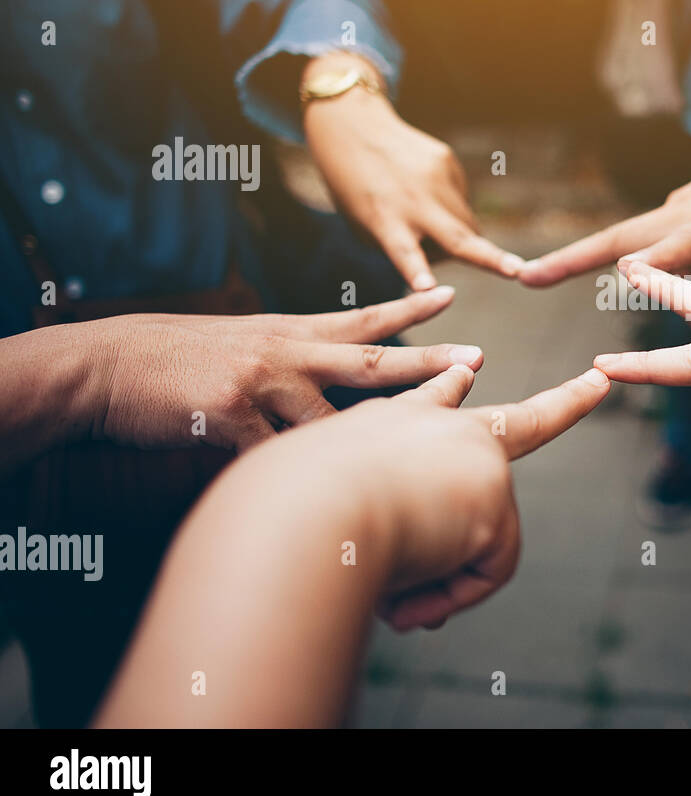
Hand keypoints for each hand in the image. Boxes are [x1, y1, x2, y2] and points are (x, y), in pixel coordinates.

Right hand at [93, 287, 482, 450]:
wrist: (106, 365)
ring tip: (402, 464)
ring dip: (361, 448)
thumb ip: (292, 355)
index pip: (362, 318)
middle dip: (428, 362)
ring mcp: (260, 384)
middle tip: (479, 359)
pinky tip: (303, 496)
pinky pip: (276, 457)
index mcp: (290, 333)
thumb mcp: (244, 343)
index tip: (453, 298)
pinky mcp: (231, 417)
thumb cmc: (177, 360)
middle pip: (371, 360)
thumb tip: (333, 370)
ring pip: (330, 421)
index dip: (410, 308)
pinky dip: (292, 479)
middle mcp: (285, 352)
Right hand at [232, 364, 612, 630]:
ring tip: (391, 589)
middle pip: (512, 424)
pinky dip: (449, 596)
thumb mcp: (338, 537)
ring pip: (482, 545)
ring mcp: (473, 453)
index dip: (448, 386)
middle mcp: (436, 426)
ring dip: (438, 584)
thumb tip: (425, 606)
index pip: (428, 398)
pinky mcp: (492, 491)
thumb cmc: (292, 523)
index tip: (469, 370)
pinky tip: (411, 592)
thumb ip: (385, 565)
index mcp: (388, 426)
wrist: (298, 512)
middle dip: (567, 401)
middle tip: (599, 380)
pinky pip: (484, 573)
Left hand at [303, 55, 523, 288]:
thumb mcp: (368, 227)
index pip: (402, 252)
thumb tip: (454, 256)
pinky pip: (461, 200)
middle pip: (458, 237)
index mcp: (385, 222)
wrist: (354, 129)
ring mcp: (435, 178)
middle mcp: (413, 201)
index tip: (427, 289)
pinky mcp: (447, 162)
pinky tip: (425, 193)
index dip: (418, 272)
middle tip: (518, 271)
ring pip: (467, 224)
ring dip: (460, 237)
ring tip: (428, 226)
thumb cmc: (358, 193)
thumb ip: (407, 248)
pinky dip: (449, 209)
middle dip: (491, 258)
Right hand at [517, 124, 690, 295]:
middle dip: (578, 256)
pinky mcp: (669, 210)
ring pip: (620, 234)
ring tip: (529, 277)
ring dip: (573, 255)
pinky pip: (631, 237)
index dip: (661, 259)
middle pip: (629, 234)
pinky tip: (558, 270)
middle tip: (530, 277)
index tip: (624, 275)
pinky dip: (595, 253)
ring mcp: (676, 205)